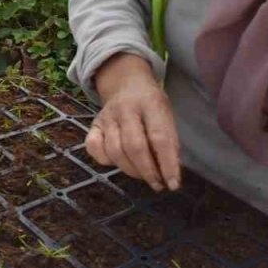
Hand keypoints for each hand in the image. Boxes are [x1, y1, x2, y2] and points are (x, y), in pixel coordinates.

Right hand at [86, 52, 180, 191]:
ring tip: (143, 175)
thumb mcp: (166, 113)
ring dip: (130, 170)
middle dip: (147, 171)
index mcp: (150, 103)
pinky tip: (119, 163)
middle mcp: (126, 109)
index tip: (173, 184)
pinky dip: (105, 161)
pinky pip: (94, 148)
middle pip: (134, 146)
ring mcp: (107, 117)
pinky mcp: (94, 125)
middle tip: (157, 184)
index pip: (159, 137)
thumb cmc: (151, 104)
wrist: (126, 83)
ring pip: (114, 151)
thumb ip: (169, 140)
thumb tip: (170, 172)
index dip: (167, 164)